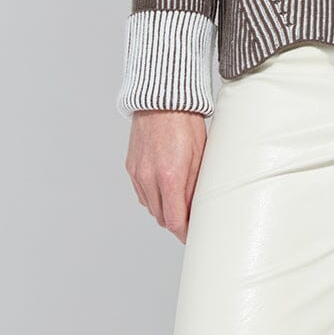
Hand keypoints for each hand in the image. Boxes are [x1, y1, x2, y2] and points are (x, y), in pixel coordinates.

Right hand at [124, 110, 207, 242]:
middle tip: (191, 218)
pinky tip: (165, 187)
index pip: (174, 221)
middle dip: (176, 221)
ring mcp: (137, 174)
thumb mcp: (201, 155)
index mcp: (170, 177)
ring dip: (164, 209)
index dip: (185, 232)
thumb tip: (197, 208)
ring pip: (151, 207)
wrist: (163, 100)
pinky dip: (153, 196)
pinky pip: (142, 193)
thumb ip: (196, 185)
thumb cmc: (186, 122)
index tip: (194, 234)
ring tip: (180, 199)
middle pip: (161, 218)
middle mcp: (149, 178)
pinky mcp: (131, 168)